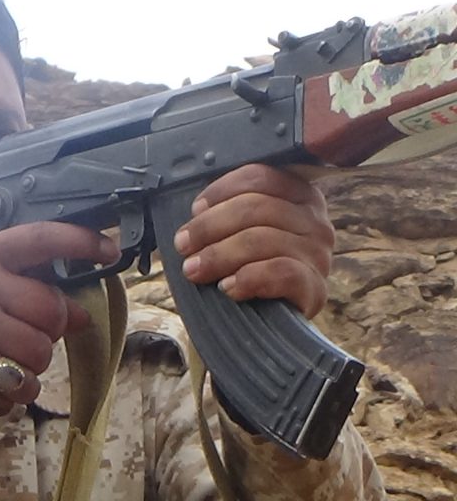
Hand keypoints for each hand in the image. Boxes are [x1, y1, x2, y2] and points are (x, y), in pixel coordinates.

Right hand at [0, 222, 116, 423]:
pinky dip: (13, 394)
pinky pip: (22, 386)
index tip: (109, 250)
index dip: (82, 242)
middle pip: (53, 310)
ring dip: (30, 368)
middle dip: (47, 332)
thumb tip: (80, 314)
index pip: (42, 238)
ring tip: (0, 363)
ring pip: (42, 353)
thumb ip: (25, 292)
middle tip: (18, 338)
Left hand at [172, 164, 333, 317]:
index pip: (259, 177)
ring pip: (263, 239)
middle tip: (183, 246)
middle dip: (210, 226)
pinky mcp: (316, 287)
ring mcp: (319, 254)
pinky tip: (228, 287)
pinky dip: (248, 277)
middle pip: (256, 207)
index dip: (220, 191)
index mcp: (297, 195)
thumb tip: (196, 210)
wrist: (267, 324)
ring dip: (219, 255)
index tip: (194, 211)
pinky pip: (281, 272)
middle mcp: (315, 220)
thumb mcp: (239, 231)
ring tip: (194, 270)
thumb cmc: (247, 268)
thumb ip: (225, 212)